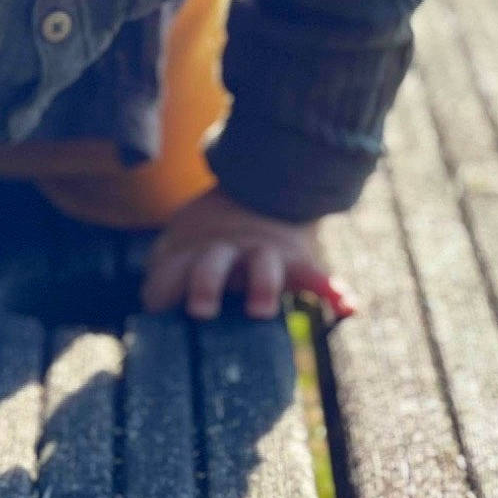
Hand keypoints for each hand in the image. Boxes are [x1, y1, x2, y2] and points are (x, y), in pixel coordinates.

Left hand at [140, 189, 357, 321]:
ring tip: (261, 310)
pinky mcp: (295, 257)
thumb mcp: (179, 245)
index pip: (167, 276)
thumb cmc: (208, 240)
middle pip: (211, 266)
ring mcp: (261, 254)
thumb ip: (166, 276)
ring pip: (263, 268)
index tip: (157, 311)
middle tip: (202, 310)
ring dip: (262, 287)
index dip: (160, 292)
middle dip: (205, 284)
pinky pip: (317, 274)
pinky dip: (333, 290)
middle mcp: (226, 252)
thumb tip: (150, 311)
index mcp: (190, 252)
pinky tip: (347, 306)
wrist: (259, 186)